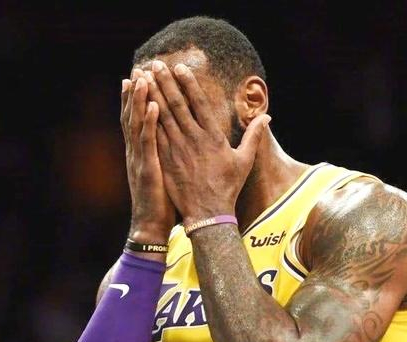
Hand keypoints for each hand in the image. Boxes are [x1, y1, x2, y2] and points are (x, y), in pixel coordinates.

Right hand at [121, 69, 175, 242]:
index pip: (136, 121)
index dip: (136, 100)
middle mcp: (137, 153)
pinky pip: (148, 143)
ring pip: (136, 125)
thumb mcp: (161, 175)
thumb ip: (165, 156)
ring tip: (142, 79)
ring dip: (139, 101)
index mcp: (142, 153)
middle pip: (132, 117)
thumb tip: (174, 144)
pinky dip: (148, 123)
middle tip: (137, 70)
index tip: (139, 78)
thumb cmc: (161, 203)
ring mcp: (140, 160)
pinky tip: (152, 106)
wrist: (151, 228)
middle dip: (134, 93)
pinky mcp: (148, 169)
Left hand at [145, 61, 270, 225]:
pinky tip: (139, 106)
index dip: (188, 83)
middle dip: (164, 82)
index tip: (179, 67)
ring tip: (143, 79)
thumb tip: (267, 117)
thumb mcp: (244, 161)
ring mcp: (177, 150)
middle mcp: (193, 139)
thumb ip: (254, 136)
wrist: (208, 214)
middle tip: (154, 64)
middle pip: (176, 104)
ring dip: (151, 96)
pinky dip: (146, 119)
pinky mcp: (165, 161)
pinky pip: (154, 136)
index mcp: (213, 136)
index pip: (199, 103)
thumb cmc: (227, 187)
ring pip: (162, 117)